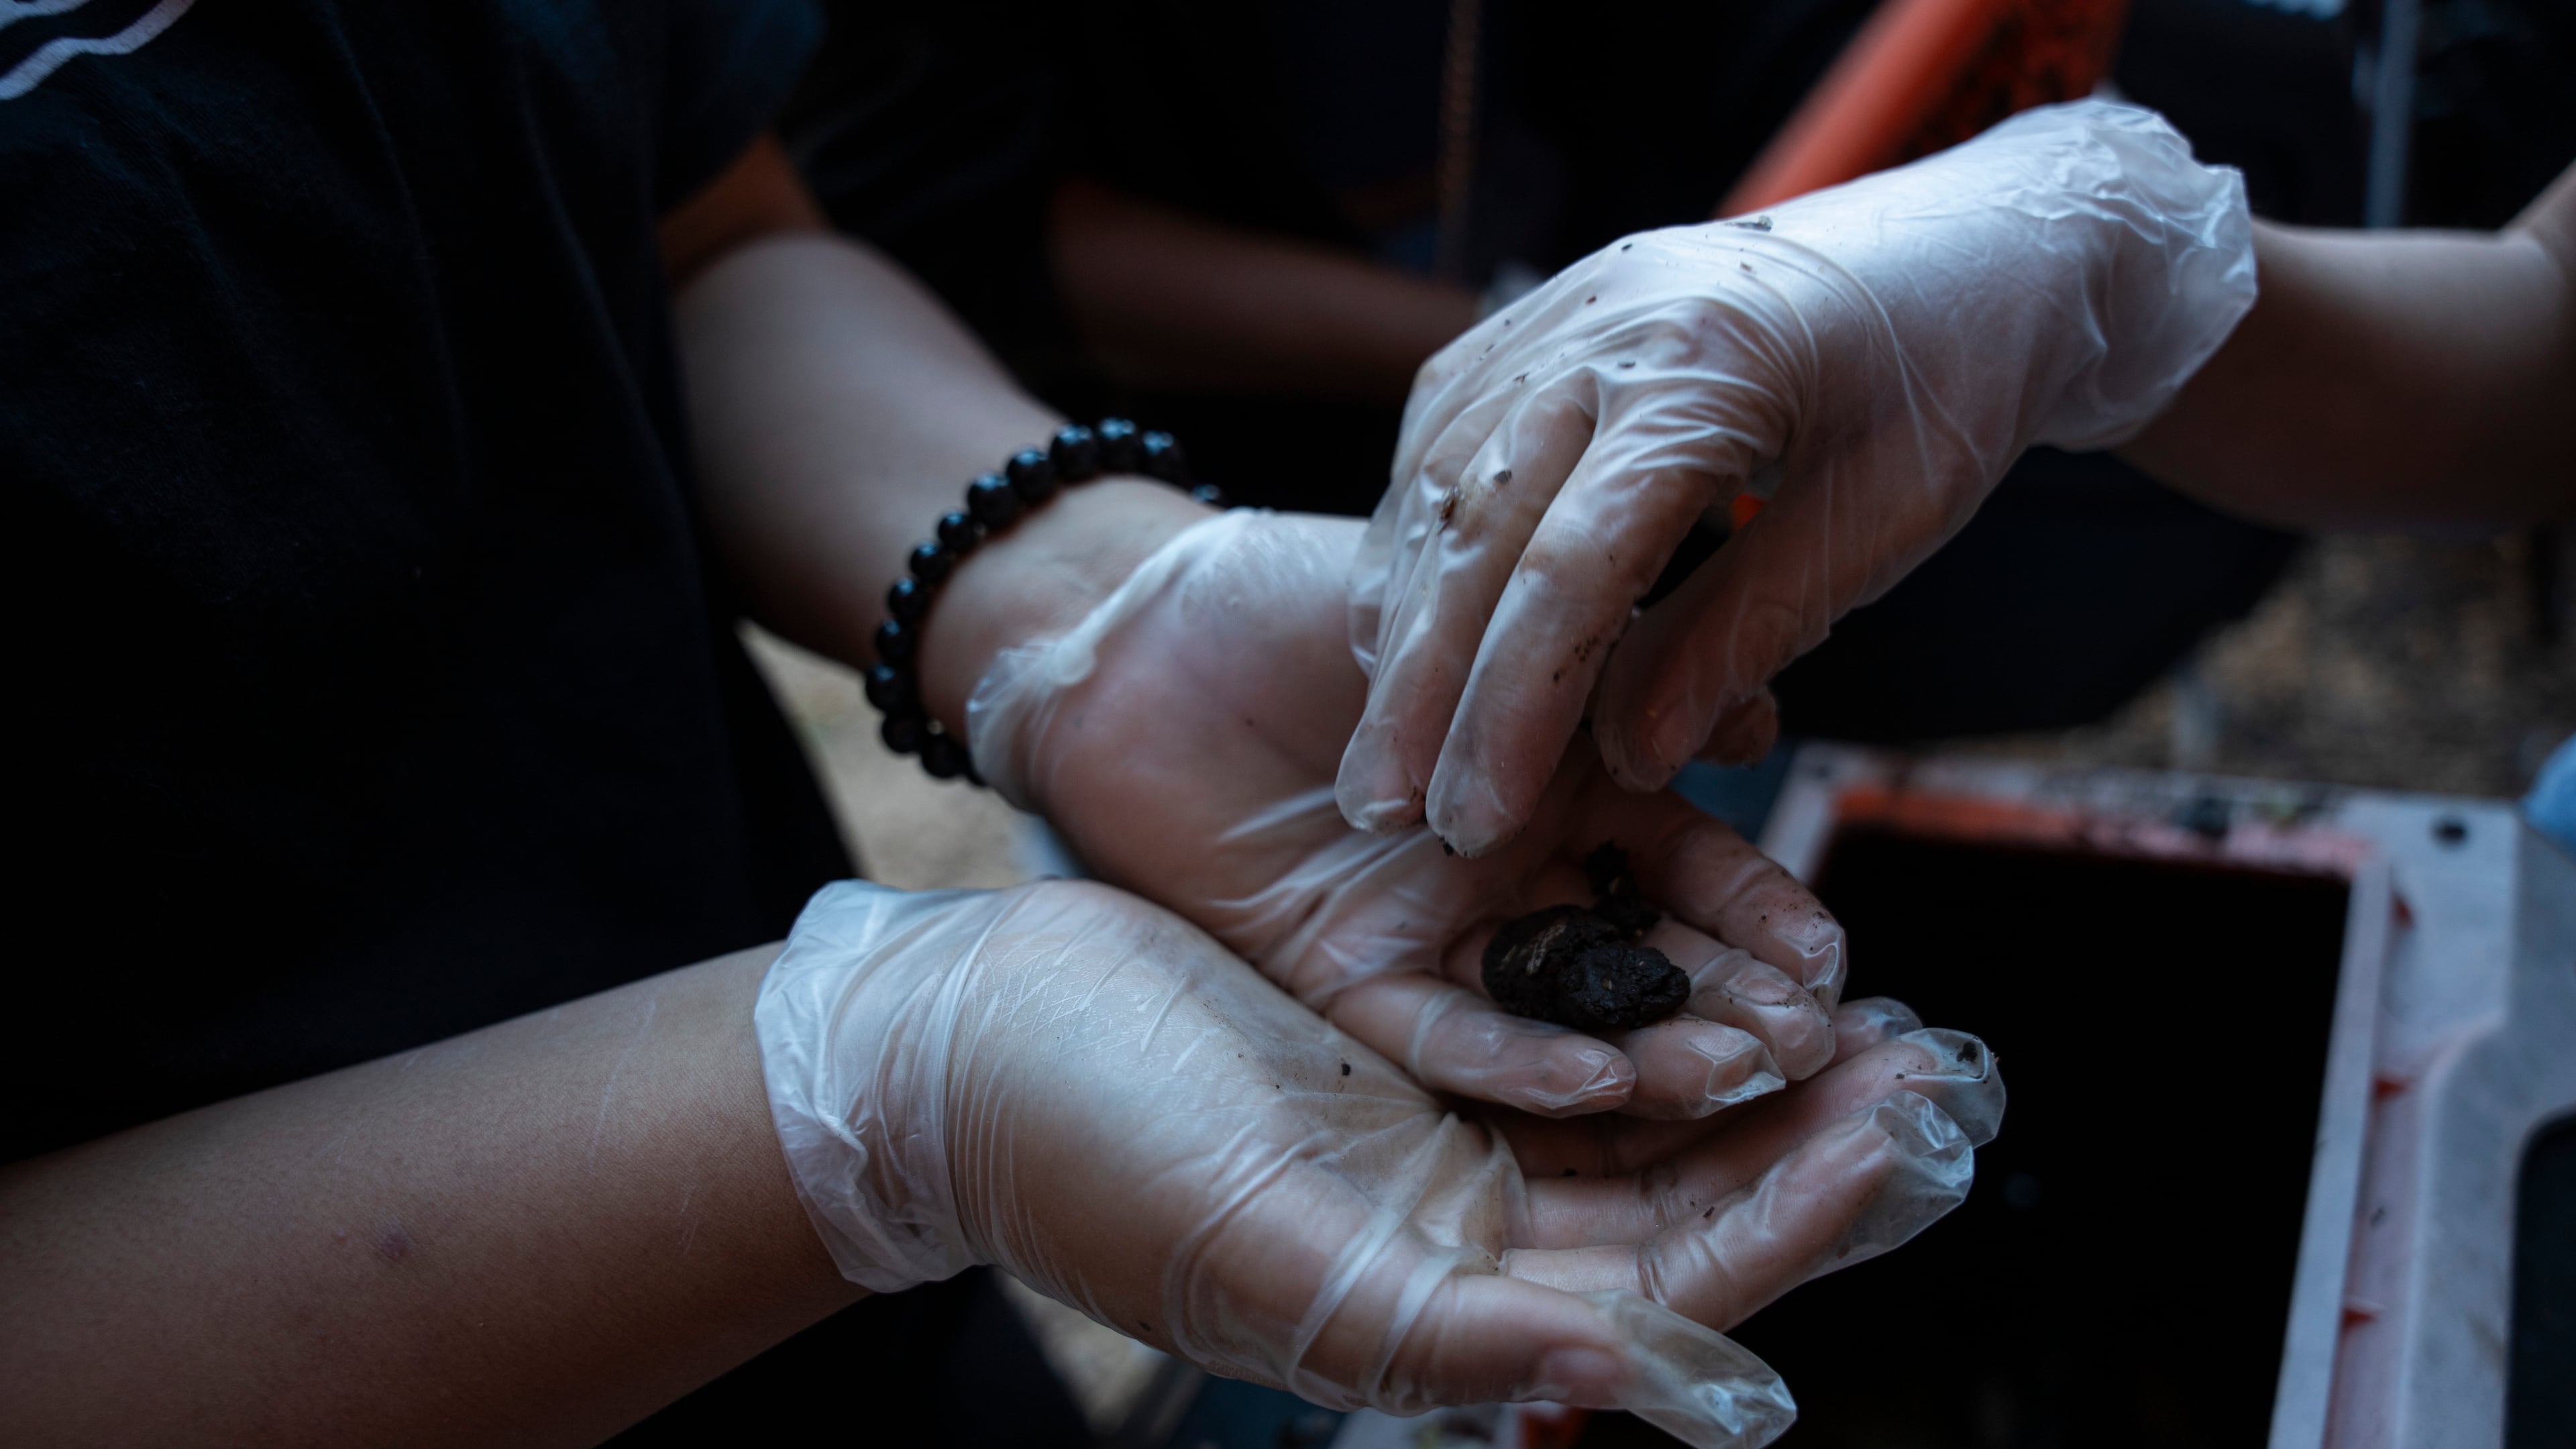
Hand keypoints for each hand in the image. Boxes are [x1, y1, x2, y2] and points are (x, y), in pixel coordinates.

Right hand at [756, 879, 2002, 1442]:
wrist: (968, 1035)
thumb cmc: (1085, 1156)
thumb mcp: (1262, 1253)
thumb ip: (1443, 1335)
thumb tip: (1631, 1393)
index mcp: (1437, 1311)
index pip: (1665, 1292)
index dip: (1791, 1219)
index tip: (1900, 1138)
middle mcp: (1459, 1230)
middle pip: (1679, 1203)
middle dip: (1807, 1139)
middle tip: (1924, 1057)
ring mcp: (1440, 1126)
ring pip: (1641, 1109)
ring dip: (1748, 1059)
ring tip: (1860, 996)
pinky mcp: (1413, 1026)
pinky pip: (1567, 1010)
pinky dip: (1652, 983)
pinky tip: (1722, 931)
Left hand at [967, 511, 1844, 1118]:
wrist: (1131, 629)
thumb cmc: (1292, 591)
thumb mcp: (1477, 617)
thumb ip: (1600, 673)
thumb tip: (1748, 717)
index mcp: (1558, 781)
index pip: (1688, 869)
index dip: (1763, 917)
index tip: (1838, 963)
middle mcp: (1509, 873)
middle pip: (1641, 963)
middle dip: (1732, 1009)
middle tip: (1816, 1050)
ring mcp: (1431, 932)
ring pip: (1557, 1016)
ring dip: (1647, 1056)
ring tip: (1736, 1077)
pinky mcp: (1343, 978)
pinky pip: (1444, 1035)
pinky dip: (1520, 1061)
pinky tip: (1601, 1079)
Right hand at [1340, 100, 2256, 854]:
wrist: (1969, 244)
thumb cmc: (1946, 381)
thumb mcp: (1886, 522)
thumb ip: (1747, 633)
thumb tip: (1625, 759)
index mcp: (1701, 366)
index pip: (1569, 567)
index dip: (1511, 708)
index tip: (1478, 818)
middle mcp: (1599, 323)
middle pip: (1474, 531)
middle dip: (1423, 688)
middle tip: (1388, 811)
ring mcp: (1553, 311)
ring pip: (1435, 488)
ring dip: (1402, 628)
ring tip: (1383, 750)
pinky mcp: (1530, 322)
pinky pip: (1440, 444)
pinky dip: (1415, 550)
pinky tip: (1403, 638)